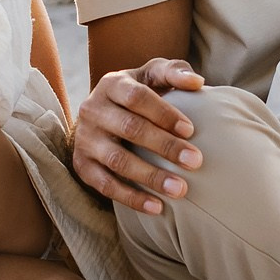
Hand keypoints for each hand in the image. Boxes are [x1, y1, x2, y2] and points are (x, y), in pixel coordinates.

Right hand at [71, 59, 205, 214]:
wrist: (104, 115)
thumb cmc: (139, 93)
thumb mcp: (152, 75)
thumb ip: (174, 72)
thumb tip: (197, 83)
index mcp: (112, 84)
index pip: (137, 97)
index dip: (164, 113)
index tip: (191, 130)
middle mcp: (92, 109)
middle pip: (129, 128)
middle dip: (164, 146)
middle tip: (195, 161)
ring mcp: (85, 139)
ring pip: (117, 160)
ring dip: (150, 176)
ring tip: (181, 190)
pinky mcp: (82, 165)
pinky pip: (105, 185)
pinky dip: (131, 198)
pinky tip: (157, 207)